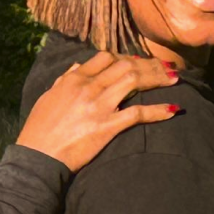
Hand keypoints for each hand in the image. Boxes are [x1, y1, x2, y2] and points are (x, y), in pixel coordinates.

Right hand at [16, 52, 179, 170]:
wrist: (38, 156)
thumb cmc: (39, 129)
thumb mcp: (48, 97)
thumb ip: (64, 80)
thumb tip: (76, 66)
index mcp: (74, 79)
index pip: (105, 57)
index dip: (126, 57)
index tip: (138, 62)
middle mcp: (88, 87)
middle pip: (126, 65)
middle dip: (149, 64)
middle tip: (166, 67)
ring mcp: (99, 105)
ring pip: (135, 81)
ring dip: (158, 78)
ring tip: (175, 79)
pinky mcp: (107, 126)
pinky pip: (138, 114)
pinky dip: (158, 111)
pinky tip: (173, 109)